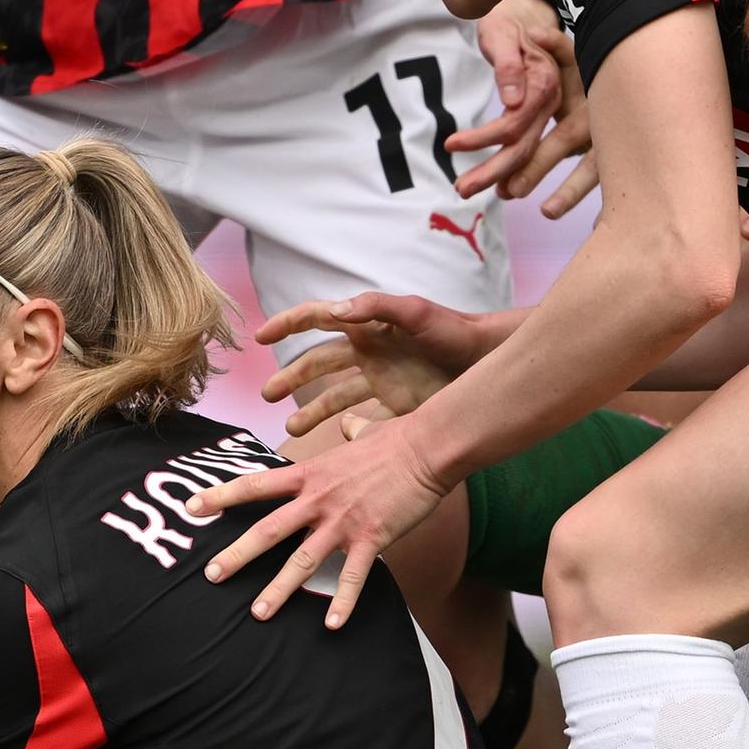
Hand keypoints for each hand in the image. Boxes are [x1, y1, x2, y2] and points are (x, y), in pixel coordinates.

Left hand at [185, 408, 454, 626]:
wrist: (427, 447)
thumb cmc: (396, 438)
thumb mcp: (362, 432)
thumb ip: (350, 432)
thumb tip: (352, 425)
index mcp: (309, 474)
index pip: (256, 485)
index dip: (221, 495)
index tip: (193, 507)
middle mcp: (318, 500)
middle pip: (267, 530)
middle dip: (237, 555)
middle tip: (211, 576)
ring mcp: (343, 521)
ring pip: (302, 561)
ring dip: (279, 589)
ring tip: (259, 613)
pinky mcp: (371, 538)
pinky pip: (353, 577)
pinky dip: (342, 603)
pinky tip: (332, 626)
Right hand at [257, 292, 498, 432]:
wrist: (488, 361)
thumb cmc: (453, 330)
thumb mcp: (416, 313)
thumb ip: (376, 307)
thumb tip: (335, 310)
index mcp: (366, 326)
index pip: (318, 319)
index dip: (287, 325)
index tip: (260, 337)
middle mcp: (367, 352)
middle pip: (318, 364)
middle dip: (291, 378)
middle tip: (268, 397)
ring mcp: (379, 381)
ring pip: (334, 397)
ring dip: (311, 412)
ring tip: (291, 432)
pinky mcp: (395, 406)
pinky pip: (362, 421)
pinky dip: (347, 431)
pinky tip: (336, 441)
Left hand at [453, 4, 594, 209]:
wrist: (527, 11)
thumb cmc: (509, 21)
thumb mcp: (502, 33)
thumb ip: (508, 64)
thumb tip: (513, 100)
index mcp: (544, 83)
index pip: (514, 121)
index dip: (483, 137)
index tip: (450, 144)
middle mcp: (554, 101)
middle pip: (525, 145)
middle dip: (492, 171)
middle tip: (459, 190)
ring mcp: (555, 110)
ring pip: (530, 150)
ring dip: (501, 175)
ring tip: (468, 190)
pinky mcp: (550, 115)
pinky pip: (535, 147)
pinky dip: (519, 169)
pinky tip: (502, 186)